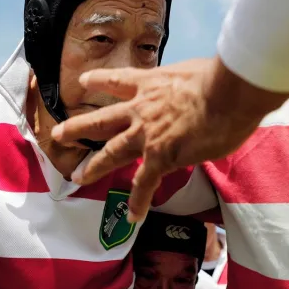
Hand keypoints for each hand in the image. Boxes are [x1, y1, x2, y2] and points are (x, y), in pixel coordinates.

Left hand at [52, 56, 288, 221]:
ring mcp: (146, 134)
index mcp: (151, 84)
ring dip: (93, 166)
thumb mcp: (196, 72)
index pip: (119, 80)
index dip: (99, 81)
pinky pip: (145, 184)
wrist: (229, 93)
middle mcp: (141, 108)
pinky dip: (139, 202)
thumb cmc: (223, 78)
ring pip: (111, 151)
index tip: (84, 82)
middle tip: (59, 133)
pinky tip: (132, 216)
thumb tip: (200, 92)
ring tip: (77, 176)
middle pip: (101, 119)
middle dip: (78, 127)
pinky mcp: (160, 157)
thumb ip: (188, 84)